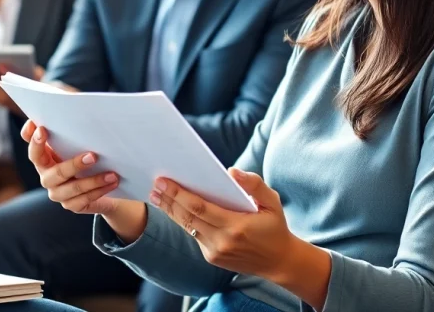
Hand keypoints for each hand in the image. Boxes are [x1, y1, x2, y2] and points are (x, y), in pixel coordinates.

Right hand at [22, 120, 146, 241]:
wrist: (104, 183)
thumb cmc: (90, 151)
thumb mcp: (82, 136)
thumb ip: (73, 123)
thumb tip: (71, 100)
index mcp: (44, 157)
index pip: (33, 147)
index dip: (33, 138)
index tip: (41, 127)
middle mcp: (46, 175)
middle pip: (54, 172)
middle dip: (73, 164)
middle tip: (92, 156)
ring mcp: (57, 192)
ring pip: (72, 188)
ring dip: (93, 180)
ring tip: (112, 173)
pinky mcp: (71, 205)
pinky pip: (84, 199)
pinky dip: (100, 190)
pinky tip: (113, 181)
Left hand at [151, 169, 329, 298]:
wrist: (279, 261)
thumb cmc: (274, 226)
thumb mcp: (272, 202)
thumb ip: (255, 185)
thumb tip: (231, 172)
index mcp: (236, 226)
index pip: (199, 208)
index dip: (179, 194)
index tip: (164, 181)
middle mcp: (222, 241)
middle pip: (187, 217)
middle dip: (169, 200)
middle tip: (155, 184)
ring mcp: (215, 252)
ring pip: (187, 227)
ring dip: (170, 210)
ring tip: (156, 195)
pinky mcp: (211, 257)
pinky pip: (193, 234)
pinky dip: (182, 220)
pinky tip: (173, 208)